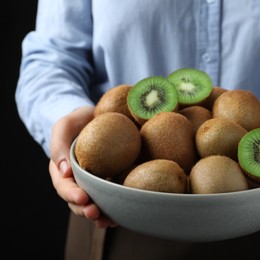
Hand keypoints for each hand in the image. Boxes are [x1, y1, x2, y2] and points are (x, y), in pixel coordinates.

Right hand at [49, 106, 116, 227]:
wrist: (96, 118)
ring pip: (94, 205)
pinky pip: (111, 198)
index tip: (82, 198)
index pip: (64, 187)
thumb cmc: (77, 121)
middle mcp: (77, 181)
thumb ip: (59, 145)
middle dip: (85, 210)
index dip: (72, 195)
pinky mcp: (110, 182)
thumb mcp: (64, 126)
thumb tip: (65, 172)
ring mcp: (94, 183)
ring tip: (109, 221)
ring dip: (100, 216)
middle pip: (78, 202)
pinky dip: (114, 208)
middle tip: (95, 213)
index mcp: (62, 171)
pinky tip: (121, 215)